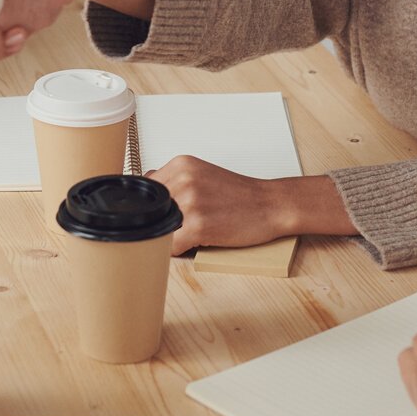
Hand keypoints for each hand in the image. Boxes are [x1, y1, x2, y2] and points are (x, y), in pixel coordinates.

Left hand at [147, 155, 292, 255]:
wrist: (271, 205)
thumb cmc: (240, 195)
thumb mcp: (202, 175)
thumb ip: (174, 181)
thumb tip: (145, 193)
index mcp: (182, 164)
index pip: (145, 188)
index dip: (152, 206)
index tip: (162, 213)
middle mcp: (183, 179)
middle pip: (149, 210)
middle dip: (159, 222)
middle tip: (179, 226)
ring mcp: (190, 202)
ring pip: (158, 228)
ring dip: (168, 237)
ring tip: (188, 234)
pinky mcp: (198, 225)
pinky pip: (170, 246)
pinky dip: (177, 250)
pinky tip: (193, 244)